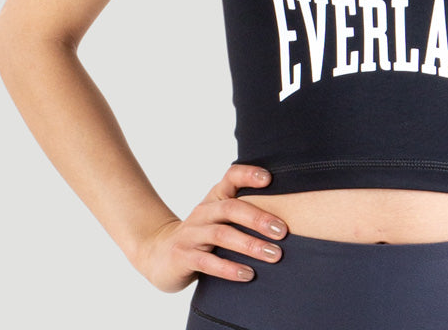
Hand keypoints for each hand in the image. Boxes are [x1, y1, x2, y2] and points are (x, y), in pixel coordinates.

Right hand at [135, 164, 287, 292]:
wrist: (159, 253)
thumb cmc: (202, 233)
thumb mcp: (220, 217)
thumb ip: (245, 210)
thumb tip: (288, 214)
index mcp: (215, 197)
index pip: (231, 176)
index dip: (248, 174)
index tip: (270, 178)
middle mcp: (203, 211)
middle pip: (231, 208)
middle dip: (258, 218)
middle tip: (282, 230)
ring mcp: (191, 233)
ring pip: (222, 235)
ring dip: (250, 245)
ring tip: (273, 254)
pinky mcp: (183, 256)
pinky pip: (208, 262)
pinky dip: (229, 268)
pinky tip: (248, 273)